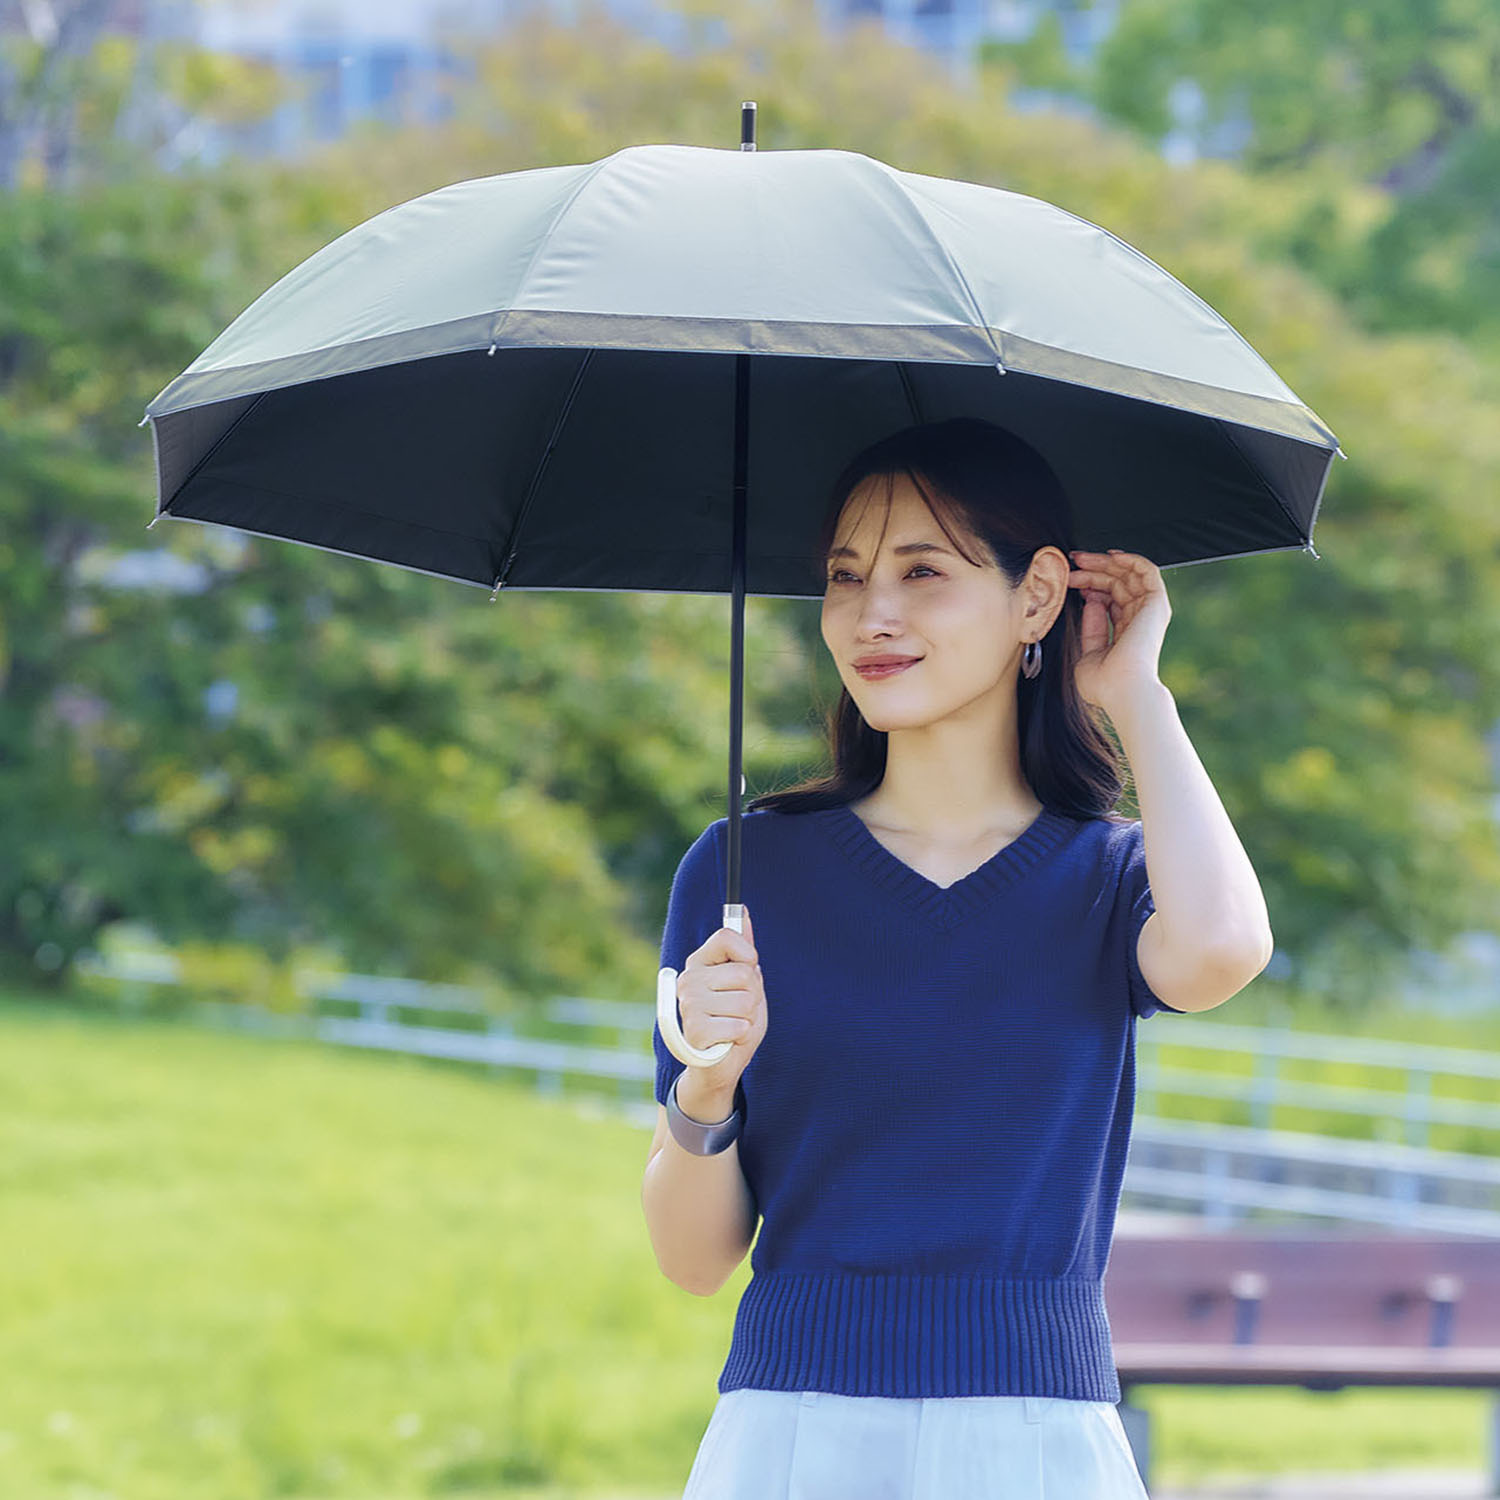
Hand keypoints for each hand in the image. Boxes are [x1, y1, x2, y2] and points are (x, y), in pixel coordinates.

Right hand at [673, 906, 766, 1097]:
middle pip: (745, 973)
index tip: (747, 970)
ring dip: (748, 1018)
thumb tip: (744, 912)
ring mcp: (689, 1004)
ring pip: (746, 1001)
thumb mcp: (746, 983)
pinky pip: (740, 1025)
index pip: (727, 936)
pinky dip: (742, 1035)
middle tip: (739, 1010)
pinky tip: (727, 1040)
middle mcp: (689, 979)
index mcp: (699, 963)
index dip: (747, 954)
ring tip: (733, 1025)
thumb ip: (744, 951)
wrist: (721, 1064)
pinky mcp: (695, 1030)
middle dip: (753, 996)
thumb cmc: (734, 1020)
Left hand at [1066, 548, 1169, 713]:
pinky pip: (1147, 571)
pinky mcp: (1156, 604)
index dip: (1090, 586)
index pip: (1110, 600)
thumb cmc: (1105, 685)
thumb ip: (1091, 628)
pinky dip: (1131, 560)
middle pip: (1117, 584)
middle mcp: (1139, 621)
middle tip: (1072, 562)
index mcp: (1125, 634)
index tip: (1070, 581)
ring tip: (1081, 559)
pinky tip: (1111, 556)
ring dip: (1105, 563)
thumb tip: (1092, 601)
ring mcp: (1149, 612)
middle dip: (1093, 571)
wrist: (1122, 691)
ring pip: (1129, 575)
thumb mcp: (1088, 653)